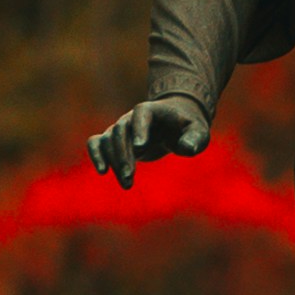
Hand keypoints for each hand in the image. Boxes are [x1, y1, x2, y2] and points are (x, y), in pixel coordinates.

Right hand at [91, 92, 212, 190]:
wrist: (174, 122)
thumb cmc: (188, 126)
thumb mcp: (198, 131)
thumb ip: (194, 139)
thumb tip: (187, 149)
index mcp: (152, 110)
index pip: (141, 114)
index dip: (139, 129)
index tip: (140, 148)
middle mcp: (132, 117)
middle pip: (121, 131)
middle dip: (124, 155)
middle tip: (129, 177)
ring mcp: (121, 127)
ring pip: (108, 140)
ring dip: (113, 161)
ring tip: (127, 184)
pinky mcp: (115, 139)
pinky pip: (97, 142)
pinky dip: (96, 154)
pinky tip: (102, 171)